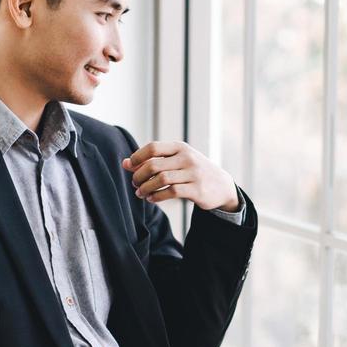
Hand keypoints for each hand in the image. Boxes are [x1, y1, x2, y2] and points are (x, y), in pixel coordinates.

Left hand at [121, 141, 239, 211]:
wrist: (222, 186)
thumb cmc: (193, 171)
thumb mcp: (177, 160)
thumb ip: (154, 160)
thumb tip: (125, 163)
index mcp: (180, 147)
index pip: (153, 148)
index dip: (137, 157)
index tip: (129, 167)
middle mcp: (187, 158)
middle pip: (154, 165)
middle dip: (139, 175)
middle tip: (134, 183)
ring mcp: (193, 174)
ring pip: (160, 179)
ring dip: (145, 187)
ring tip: (140, 193)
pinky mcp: (197, 190)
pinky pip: (171, 192)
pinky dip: (156, 196)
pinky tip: (151, 198)